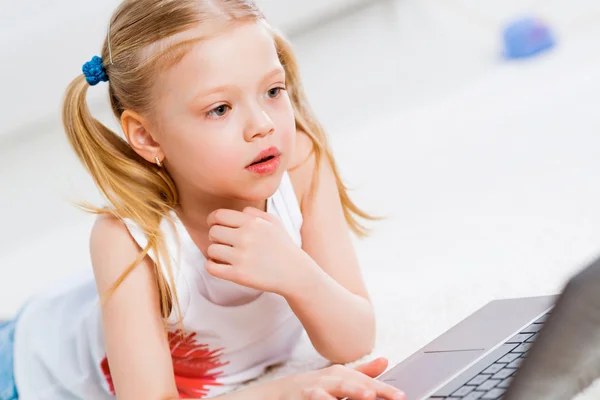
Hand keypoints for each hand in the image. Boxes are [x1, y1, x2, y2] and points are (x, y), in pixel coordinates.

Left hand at [204, 207, 308, 294]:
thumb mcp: (275, 223)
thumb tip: (239, 212)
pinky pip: (211, 268)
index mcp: (253, 223)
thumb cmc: (283, 247)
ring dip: (215, 254)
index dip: (213, 220)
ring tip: (224, 256)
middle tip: (224, 243)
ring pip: (211, 250)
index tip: (216, 226)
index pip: (218, 215)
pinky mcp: (239, 275)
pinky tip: (220, 266)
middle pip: (213, 232)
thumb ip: (255, 214)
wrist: (295, 273)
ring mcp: (242, 257)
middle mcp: (246, 237)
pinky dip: (211, 266)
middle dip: (215, 238)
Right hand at [277, 357, 404, 399]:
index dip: (382, 389)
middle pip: (344, 385)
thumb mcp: (337, 377)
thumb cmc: (311, 387)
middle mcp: (324, 381)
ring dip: (335, 397)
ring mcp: (309, 392)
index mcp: (338, 375)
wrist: (274, 394)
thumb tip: (386, 361)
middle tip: (373, 395)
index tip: (400, 396)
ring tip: (357, 397)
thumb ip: (362, 372)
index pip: (364, 381)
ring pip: (322, 396)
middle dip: (359, 389)